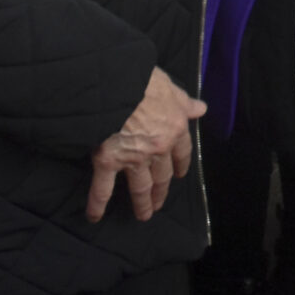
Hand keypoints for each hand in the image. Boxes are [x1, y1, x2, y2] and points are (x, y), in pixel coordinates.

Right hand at [87, 67, 205, 222]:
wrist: (116, 82)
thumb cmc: (143, 78)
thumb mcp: (169, 86)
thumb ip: (183, 102)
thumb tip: (200, 109)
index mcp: (174, 128)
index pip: (182, 151)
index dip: (180, 164)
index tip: (179, 174)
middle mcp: (157, 148)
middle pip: (162, 175)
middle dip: (161, 191)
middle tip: (159, 204)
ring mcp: (133, 157)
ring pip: (139, 186)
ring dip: (142, 203)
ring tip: (143, 215)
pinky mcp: (108, 161)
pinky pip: (102, 188)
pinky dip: (97, 204)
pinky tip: (94, 217)